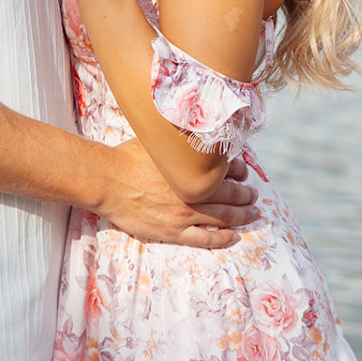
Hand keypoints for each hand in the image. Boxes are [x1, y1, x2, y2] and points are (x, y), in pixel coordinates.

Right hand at [96, 140, 258, 248]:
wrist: (107, 180)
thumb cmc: (127, 157)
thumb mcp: (155, 140)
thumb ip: (175, 138)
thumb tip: (186, 121)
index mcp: (189, 168)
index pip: (224, 170)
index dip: (238, 171)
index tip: (243, 172)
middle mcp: (191, 191)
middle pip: (229, 194)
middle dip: (245, 195)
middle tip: (254, 195)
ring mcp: (183, 214)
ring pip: (223, 217)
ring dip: (242, 216)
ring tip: (252, 214)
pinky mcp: (172, 231)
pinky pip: (204, 239)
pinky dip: (223, 239)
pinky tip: (234, 237)